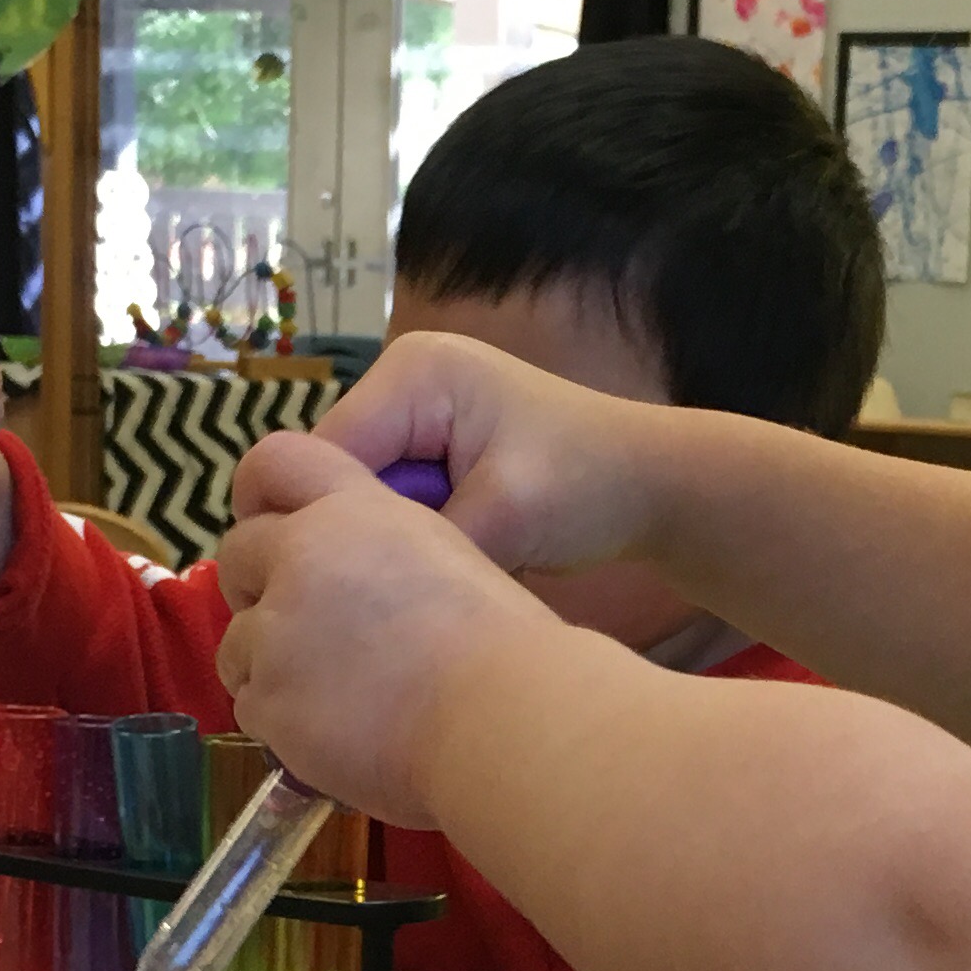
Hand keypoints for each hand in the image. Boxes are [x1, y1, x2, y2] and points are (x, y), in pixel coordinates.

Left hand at [213, 438, 575, 828]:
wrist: (499, 719)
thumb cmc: (502, 645)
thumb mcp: (447, 558)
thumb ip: (384, 553)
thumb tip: (359, 586)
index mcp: (355, 510)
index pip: (275, 461)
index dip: (265, 498)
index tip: (280, 537)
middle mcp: (301, 554)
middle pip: (237, 553)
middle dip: (259, 589)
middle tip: (305, 629)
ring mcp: (276, 628)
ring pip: (236, 642)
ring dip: (270, 665)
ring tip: (332, 696)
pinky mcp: (266, 697)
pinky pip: (250, 706)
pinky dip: (284, 723)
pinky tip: (335, 735)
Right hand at [271, 331, 672, 575]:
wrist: (654, 487)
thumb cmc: (592, 486)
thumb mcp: (506, 516)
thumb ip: (423, 540)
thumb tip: (350, 583)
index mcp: (415, 372)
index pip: (323, 450)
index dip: (317, 522)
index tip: (323, 592)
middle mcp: (405, 382)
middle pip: (336, 472)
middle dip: (354, 531)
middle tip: (372, 598)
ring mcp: (419, 416)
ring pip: (361, 495)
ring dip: (384, 540)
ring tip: (409, 589)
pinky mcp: (434, 451)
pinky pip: (394, 503)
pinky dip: (410, 540)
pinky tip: (431, 575)